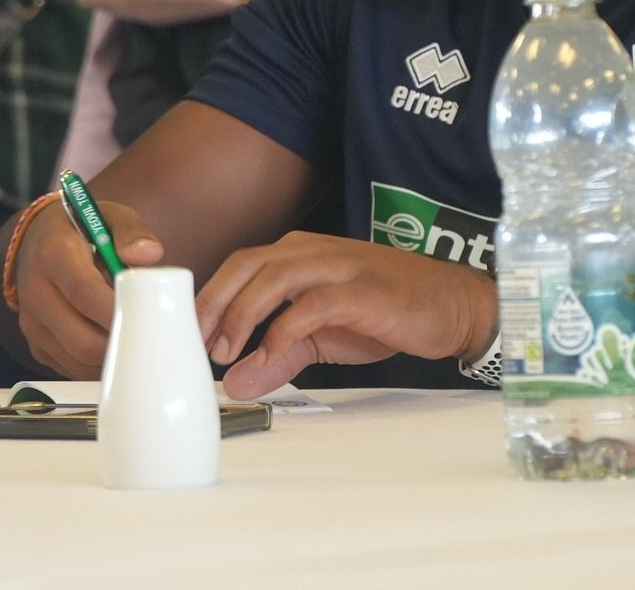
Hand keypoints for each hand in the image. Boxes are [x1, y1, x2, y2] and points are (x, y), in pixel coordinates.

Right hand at [12, 199, 164, 377]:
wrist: (38, 239)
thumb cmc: (82, 229)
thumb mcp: (109, 216)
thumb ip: (131, 232)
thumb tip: (150, 256)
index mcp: (54, 256)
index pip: (85, 294)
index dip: (116, 313)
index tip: (144, 318)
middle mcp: (36, 293)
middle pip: (81, 339)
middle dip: (118, 343)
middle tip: (145, 334)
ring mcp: (32, 323)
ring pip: (77, 360)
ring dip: (109, 356)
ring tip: (129, 334)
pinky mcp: (35, 344)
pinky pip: (69, 368)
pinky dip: (95, 364)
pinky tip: (111, 342)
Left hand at [195, 231, 495, 399]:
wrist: (448, 303)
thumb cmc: (382, 312)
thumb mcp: (322, 337)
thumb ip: (279, 357)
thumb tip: (235, 384)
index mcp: (298, 253)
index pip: (240, 265)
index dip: (208, 296)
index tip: (185, 334)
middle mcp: (312, 250)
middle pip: (247, 264)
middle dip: (213, 302)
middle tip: (196, 344)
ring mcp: (337, 266)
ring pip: (273, 276)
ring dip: (242, 314)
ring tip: (226, 351)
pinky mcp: (361, 290)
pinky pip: (312, 304)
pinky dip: (285, 329)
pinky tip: (271, 355)